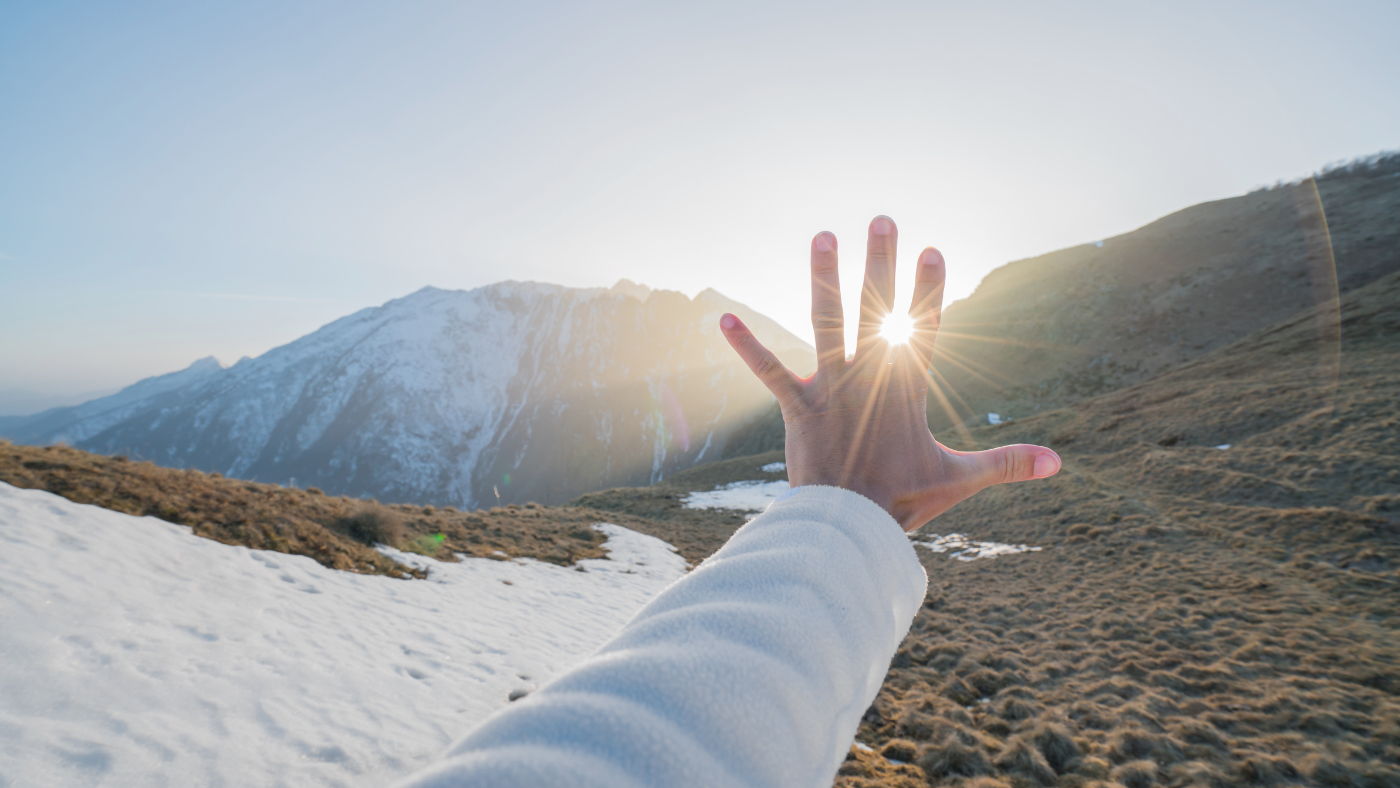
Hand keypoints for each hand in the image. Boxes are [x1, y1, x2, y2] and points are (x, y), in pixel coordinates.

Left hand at [720, 215, 1060, 531]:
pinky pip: (769, 372)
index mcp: (906, 391)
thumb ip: (1008, 462)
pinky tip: (721, 317)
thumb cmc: (903, 502)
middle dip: (881, 265)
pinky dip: (746, 347)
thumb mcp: (960, 479)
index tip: (932, 249)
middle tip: (882, 220)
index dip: (929, 290)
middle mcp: (868, 380)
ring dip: (824, 279)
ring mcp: (831, 391)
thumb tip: (1060, 462)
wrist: (850, 531)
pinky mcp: (797, 408)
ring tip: (822, 236)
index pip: (924, 330)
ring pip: (827, 324)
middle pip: (877, 312)